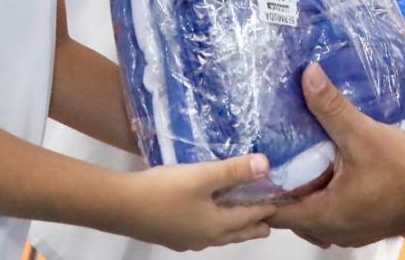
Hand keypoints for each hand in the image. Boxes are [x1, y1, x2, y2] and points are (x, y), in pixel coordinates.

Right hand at [119, 154, 276, 250]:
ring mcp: (187, 239)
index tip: (284, 196)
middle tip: (271, 208)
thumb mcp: (202, 175)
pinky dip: (216, 221)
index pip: (253, 217)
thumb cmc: (164, 190)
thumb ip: (235, 171)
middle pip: (239, 232)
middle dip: (256, 221)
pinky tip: (208, 211)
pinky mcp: (172, 234)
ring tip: (244, 210)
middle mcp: (206, 238)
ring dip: (235, 222)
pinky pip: (204, 230)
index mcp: (218, 226)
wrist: (120, 206)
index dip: (269, 206)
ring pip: (221, 233)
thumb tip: (268, 165)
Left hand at [270, 65, 404, 247]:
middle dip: (280, 186)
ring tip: (295, 154)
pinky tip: (325, 164)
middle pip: (290, 212)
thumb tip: (306, 74)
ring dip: (304, 189)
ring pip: (311, 212)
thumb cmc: (404, 169)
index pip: (273, 212)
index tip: (251, 161)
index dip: (258, 190)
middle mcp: (332, 230)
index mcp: (323, 216)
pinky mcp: (363, 222)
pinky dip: (323, 192)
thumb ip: (331, 107)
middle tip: (270, 151)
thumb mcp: (362, 135)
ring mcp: (349, 230)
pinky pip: (330, 210)